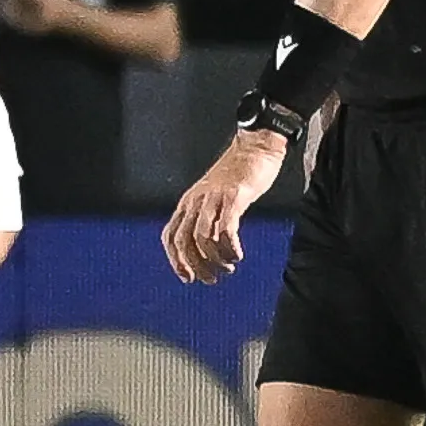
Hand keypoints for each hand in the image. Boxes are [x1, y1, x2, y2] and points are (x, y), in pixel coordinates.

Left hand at [162, 129, 287, 283]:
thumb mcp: (215, 196)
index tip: (187, 278)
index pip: (170, 236)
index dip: (175, 260)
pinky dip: (229, 247)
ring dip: (214, 260)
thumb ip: (209, 216)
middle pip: (183, 241)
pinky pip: (225, 228)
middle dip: (195, 266)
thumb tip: (209, 245)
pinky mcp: (234, 197)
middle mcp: (196, 201)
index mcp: (188, 202)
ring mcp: (214, 198)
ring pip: (202, 238)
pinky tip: (237, 255)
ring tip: (228, 267)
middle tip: (211, 279)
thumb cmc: (238, 173)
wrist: (256, 146)